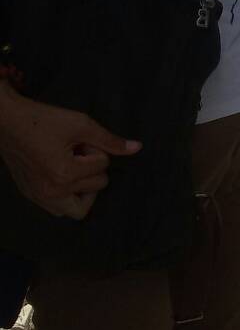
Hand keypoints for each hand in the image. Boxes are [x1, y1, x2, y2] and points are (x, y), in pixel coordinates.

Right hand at [0, 94, 139, 219]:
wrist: (6, 121)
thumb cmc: (41, 120)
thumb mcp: (80, 124)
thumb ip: (109, 140)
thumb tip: (137, 148)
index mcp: (64, 174)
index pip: (102, 167)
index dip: (95, 149)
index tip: (78, 140)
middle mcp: (52, 192)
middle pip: (96, 188)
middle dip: (92, 168)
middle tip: (76, 151)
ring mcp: (40, 197)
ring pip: (77, 210)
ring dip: (83, 190)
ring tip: (74, 168)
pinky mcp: (31, 196)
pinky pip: (57, 209)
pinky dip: (66, 197)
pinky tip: (62, 175)